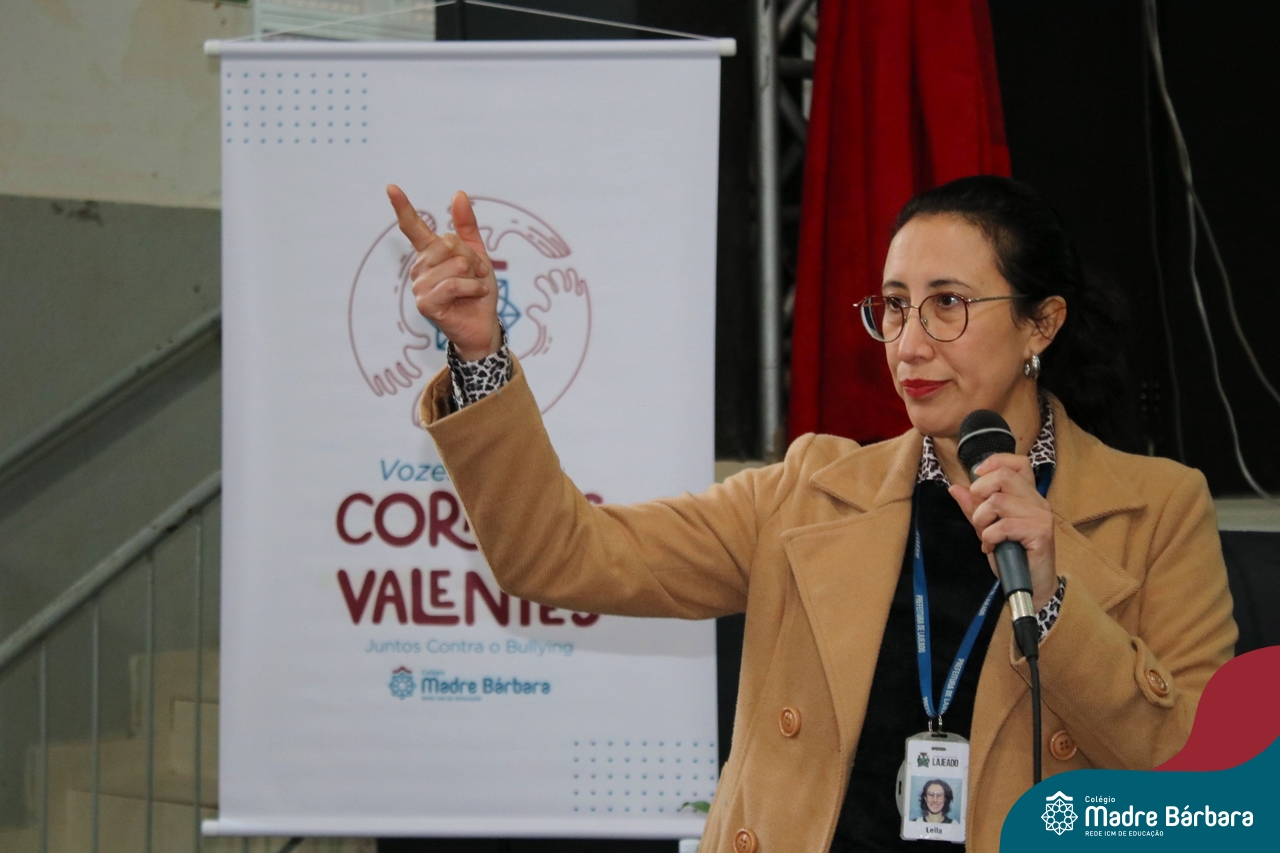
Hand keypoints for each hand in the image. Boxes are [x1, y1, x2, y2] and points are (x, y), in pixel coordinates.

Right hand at [387, 184, 502, 360]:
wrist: (485, 324)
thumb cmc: (477, 290)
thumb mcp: (477, 254)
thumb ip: (467, 226)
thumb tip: (458, 193)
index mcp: (430, 253)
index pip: (413, 227)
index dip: (403, 207)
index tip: (391, 187)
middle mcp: (420, 268)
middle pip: (447, 242)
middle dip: (471, 257)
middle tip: (476, 273)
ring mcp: (419, 286)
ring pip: (453, 263)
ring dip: (473, 275)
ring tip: (473, 287)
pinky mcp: (425, 304)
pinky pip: (453, 283)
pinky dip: (472, 287)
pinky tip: (474, 295)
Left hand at [948, 453, 1057, 610]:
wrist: (1031, 586)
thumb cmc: (1013, 557)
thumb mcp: (987, 528)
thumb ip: (974, 508)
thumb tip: (956, 488)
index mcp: (1027, 496)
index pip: (1018, 462)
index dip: (995, 461)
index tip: (976, 474)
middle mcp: (1037, 501)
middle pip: (1004, 476)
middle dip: (980, 493)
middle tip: (979, 516)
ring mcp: (1041, 516)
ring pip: (998, 501)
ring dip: (982, 520)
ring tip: (986, 536)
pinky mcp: (1040, 532)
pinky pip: (1004, 525)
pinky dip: (990, 537)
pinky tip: (992, 548)